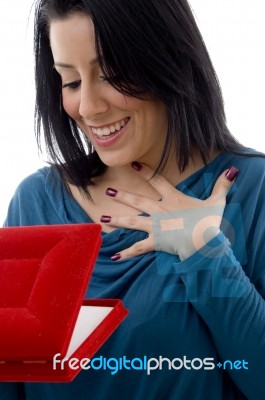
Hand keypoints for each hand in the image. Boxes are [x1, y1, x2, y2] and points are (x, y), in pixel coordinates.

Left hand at [101, 163, 238, 260]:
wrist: (204, 242)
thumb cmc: (210, 223)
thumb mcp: (217, 202)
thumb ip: (222, 186)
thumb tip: (232, 170)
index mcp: (173, 199)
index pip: (157, 181)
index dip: (145, 171)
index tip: (132, 164)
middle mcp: (160, 211)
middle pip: (138, 201)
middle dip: (123, 195)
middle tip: (109, 190)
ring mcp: (156, 227)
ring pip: (133, 221)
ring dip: (117, 219)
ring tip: (102, 217)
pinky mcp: (156, 242)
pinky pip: (138, 247)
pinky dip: (126, 252)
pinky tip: (113, 255)